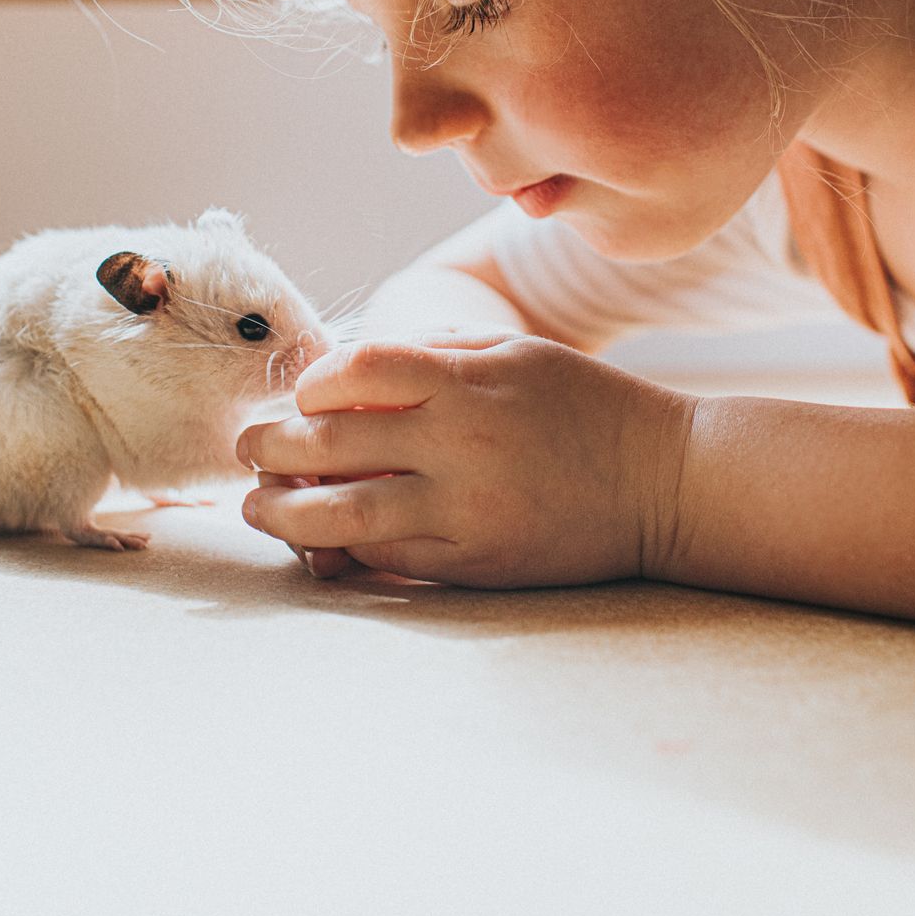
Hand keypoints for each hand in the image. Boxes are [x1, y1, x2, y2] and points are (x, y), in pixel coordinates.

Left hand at [236, 331, 695, 587]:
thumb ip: (432, 353)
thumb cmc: (585, 406)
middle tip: (248, 450)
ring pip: (341, 516)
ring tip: (259, 507)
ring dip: (282, 512)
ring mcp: (465, 509)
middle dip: (270, 446)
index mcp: (467, 379)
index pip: (353, 372)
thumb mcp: (514, 351)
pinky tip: (320, 542)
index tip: (302, 397)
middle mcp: (459, 442)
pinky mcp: (475, 564)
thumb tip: (344, 372)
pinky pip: (386, 561)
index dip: (310, 385)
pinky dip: (342, 551)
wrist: (666, 482)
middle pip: (328, 442)